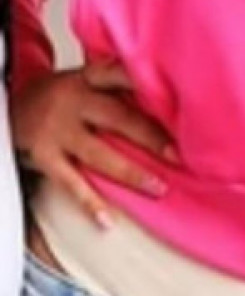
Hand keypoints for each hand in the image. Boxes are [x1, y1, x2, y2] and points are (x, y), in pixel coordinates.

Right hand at [10, 61, 176, 228]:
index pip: (119, 75)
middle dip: (150, 137)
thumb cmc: (61, 97)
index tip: (177, 98)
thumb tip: (167, 104)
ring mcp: (57, 130)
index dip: (146, 85)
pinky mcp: (44, 156)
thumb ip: (116, 88)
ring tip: (158, 187)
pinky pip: (70, 183)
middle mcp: (73, 101)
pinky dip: (90, 203)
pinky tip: (108, 220)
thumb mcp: (84, 82)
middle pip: (117, 117)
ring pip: (99, 154)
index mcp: (87, 79)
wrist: (11, 107)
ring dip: (131, 173)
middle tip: (177, 155)